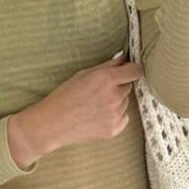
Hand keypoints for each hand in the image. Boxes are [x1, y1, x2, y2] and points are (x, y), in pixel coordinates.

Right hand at [8, 50, 142, 160]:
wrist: (53, 123)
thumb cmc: (64, 96)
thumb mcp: (83, 74)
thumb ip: (107, 65)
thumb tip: (123, 59)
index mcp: (107, 79)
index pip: (135, 71)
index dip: (132, 69)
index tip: (128, 71)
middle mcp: (114, 96)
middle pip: (128, 87)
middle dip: (118, 86)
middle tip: (100, 90)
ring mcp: (115, 114)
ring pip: (125, 103)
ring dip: (116, 102)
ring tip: (95, 105)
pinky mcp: (114, 129)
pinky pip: (123, 118)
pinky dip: (115, 116)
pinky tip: (98, 116)